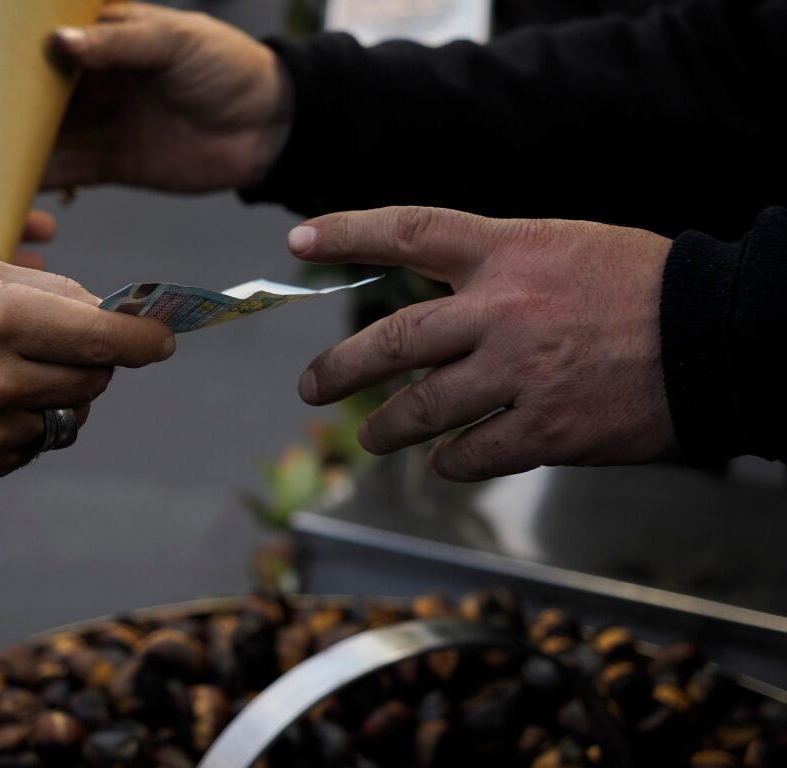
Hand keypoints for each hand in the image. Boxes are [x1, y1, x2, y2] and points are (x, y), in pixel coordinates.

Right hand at [0, 3, 292, 192]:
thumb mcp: (173, 42)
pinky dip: (46, 176)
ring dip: (17, 142)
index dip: (12, 57)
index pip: (50, 45)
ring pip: (51, 134)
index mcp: (111, 39)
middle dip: (3, 104)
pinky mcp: (118, 163)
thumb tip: (57, 43)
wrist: (269, 126)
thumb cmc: (226, 67)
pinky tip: (15, 180)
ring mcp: (107, 124)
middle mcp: (101, 82)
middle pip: (41, 94)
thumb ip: (118, 44)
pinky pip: (74, 170)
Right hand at [0, 257, 174, 489]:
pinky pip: (38, 442)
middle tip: (71, 346)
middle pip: (94, 380)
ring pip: (72, 416)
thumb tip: (115, 314)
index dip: (141, 339)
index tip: (163, 340)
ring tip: (18, 372)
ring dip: (65, 394)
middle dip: (97, 362)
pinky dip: (32, 421)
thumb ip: (54, 290)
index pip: (100, 336)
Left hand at [290, 206, 677, 481]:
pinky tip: (443, 462)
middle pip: (395, 340)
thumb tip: (439, 304)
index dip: (347, 234)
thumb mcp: (561, 246)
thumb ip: (495, 269)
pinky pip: (473, 454)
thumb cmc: (639, 285)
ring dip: (387, 428)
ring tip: (370, 438)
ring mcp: (521, 373)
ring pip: (424, 408)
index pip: (408, 232)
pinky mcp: (546, 430)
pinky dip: (449, 462)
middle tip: (311, 388)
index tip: (299, 242)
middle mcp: (502, 309)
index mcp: (507, 251)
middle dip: (341, 369)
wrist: (716, 335)